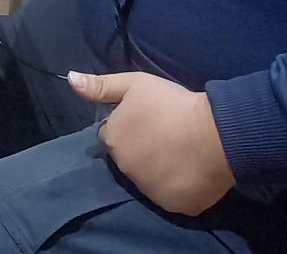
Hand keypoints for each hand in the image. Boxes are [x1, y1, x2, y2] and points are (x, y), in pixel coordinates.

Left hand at [70, 71, 233, 215]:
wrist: (215, 134)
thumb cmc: (172, 105)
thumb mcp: (134, 84)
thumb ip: (100, 86)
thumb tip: (70, 80)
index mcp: (113, 140)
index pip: (112, 136)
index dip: (129, 128)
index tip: (148, 122)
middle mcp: (125, 169)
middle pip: (128, 159)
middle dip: (141, 149)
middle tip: (165, 137)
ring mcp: (149, 190)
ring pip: (148, 179)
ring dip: (157, 169)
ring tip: (179, 153)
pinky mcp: (172, 205)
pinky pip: (170, 195)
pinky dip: (177, 186)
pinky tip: (189, 171)